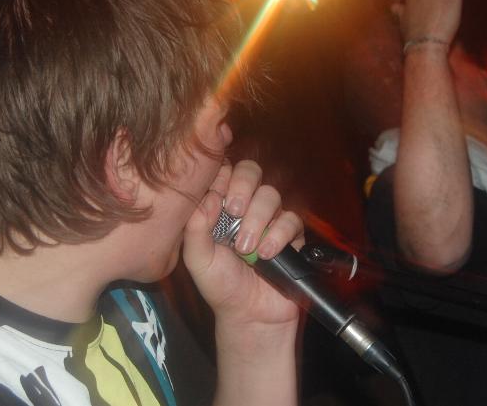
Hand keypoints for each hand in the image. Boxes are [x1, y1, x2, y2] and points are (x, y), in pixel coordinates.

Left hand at [182, 160, 303, 327]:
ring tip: (245, 248)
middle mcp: (245, 206)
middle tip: (233, 211)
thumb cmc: (220, 285)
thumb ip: (195, 227)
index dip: (222, 175)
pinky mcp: (291, 233)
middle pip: (250, 171)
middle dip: (242, 186)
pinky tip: (266, 254)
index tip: (216, 194)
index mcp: (220, 206)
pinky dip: (278, 235)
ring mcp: (269, 218)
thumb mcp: (197, 258)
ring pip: (271, 194)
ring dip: (257, 218)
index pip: (223, 170)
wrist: (250, 315)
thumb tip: (207, 195)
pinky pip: (291, 219)